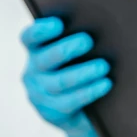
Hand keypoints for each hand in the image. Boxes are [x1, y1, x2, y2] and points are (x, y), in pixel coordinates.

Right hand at [20, 17, 111, 136]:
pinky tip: (106, 84)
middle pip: (45, 58)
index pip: (30, 37)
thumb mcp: (76, 54)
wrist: (81, 113)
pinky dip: (90, 91)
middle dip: (67, 48)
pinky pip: (71, 101)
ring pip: (60, 81)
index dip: (41, 30)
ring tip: (103, 66)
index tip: (58, 23)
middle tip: (88, 41)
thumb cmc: (82, 69)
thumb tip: (102, 24)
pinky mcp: (52, 113)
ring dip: (84, 72)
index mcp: (37, 51)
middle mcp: (33, 71)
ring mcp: (40, 94)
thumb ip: (79, 39)